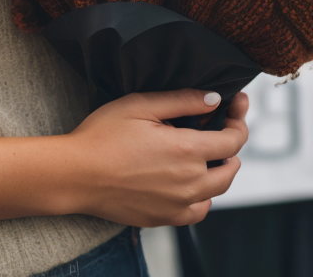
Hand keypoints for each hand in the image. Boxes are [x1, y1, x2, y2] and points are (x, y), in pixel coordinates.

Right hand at [65, 89, 248, 227]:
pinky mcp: (165, 218)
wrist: (77, 174)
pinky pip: (197, 210)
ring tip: (204, 152)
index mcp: (186, 150)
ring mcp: (178, 204)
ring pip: (217, 190)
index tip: (236, 107)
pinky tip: (187, 181)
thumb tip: (213, 99)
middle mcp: (189, 182)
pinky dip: (202, 196)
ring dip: (218, 170)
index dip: (239, 121)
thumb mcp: (140, 105)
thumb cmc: (103, 136)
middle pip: (231, 168)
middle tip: (219, 127)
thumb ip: (181, 101)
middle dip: (231, 144)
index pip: (233, 140)